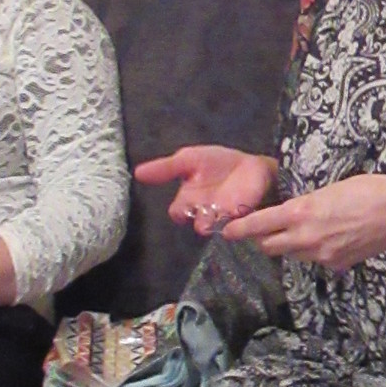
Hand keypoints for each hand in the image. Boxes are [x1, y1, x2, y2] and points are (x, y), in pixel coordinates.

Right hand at [136, 145, 278, 235]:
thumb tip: (136, 172)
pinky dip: (239, 217)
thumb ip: (165, 168)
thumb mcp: (188, 160)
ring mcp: (225, 215)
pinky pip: (240, 222)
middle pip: (199, 223)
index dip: (180, 211)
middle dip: (202, 221)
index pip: (178, 212)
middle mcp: (205, 211)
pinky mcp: (245, 213)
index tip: (184, 207)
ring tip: (223, 214)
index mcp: (189, 199)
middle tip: (205, 216)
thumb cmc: (216, 164)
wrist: (249, 165)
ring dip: (220, 222)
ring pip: (218, 226)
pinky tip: (239, 210)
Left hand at [224, 175, 385, 271]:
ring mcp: (322, 256)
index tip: (227, 231)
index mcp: (302, 212)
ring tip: (298, 230)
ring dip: (287, 244)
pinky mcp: (336, 265)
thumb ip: (308, 204)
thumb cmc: (371, 190)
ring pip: (291, 254)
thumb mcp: (331, 188)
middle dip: (261, 239)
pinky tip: (327, 237)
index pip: (260, 225)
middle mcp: (306, 238)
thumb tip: (297, 212)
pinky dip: (312, 250)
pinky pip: (314, 259)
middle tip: (260, 229)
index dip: (240, 229)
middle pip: (269, 246)